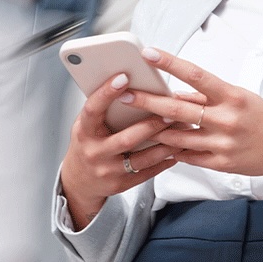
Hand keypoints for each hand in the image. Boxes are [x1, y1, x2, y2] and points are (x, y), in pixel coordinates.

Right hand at [59, 73, 178, 228]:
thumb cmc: (89, 143)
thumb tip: (130, 83)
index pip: (93, 109)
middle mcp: (94, 152)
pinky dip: (164, 161)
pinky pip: (148, 172)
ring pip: (142, 158)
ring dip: (166, 144)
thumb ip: (104, 108)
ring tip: (182, 131)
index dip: (107, 93)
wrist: (79, 180)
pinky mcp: (121, 184)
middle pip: (126, 138)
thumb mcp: (88, 124)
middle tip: (172, 112)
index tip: (124, 77)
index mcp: (84, 131)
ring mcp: (107, 171)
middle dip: (152, 124)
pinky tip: (177, 150)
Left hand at [126, 47, 262, 199]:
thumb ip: (208, 96)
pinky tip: (161, 144)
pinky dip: (174, 149)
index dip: (170, 63)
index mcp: (233, 96)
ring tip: (137, 122)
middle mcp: (227, 119)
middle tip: (124, 93)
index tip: (148, 53)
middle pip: (179, 108)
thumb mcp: (240, 98)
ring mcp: (223, 144)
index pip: (196, 75)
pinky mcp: (221, 163)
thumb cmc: (262, 118)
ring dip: (157, 129)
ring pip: (178, 136)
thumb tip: (177, 92)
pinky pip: (188, 156)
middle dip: (148, 100)